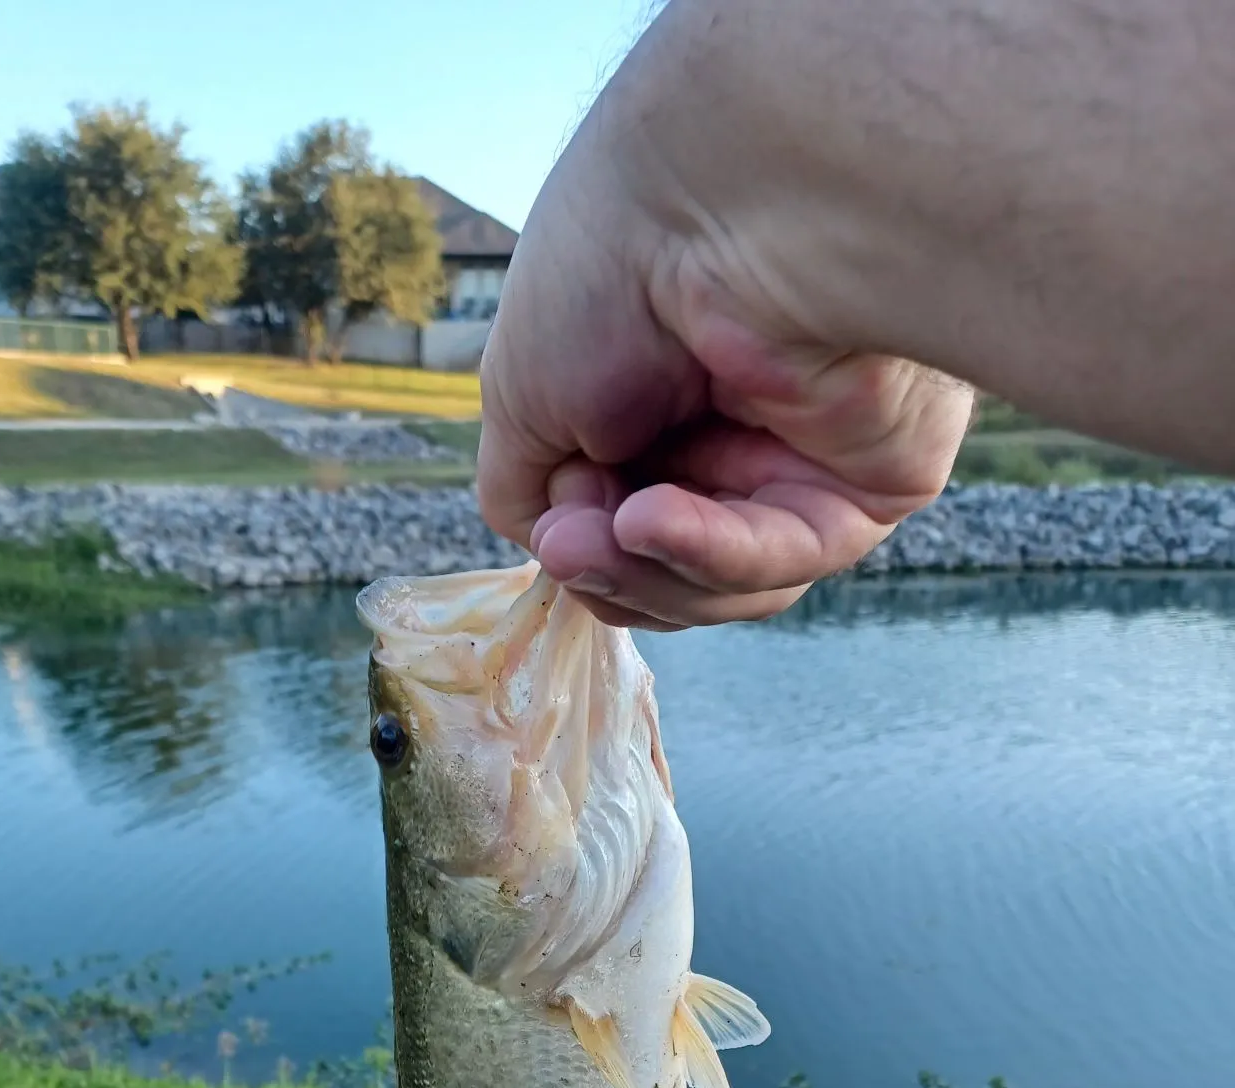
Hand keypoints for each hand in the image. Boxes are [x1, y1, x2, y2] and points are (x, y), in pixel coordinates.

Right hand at [476, 13, 973, 630]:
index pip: (620, 535)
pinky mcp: (866, 483)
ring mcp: (801, 465)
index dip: (583, 557)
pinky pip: (785, 557)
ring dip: (649, 570)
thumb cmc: (608, 270)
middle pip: (668, 575)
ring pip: (723, 587)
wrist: (714, 196)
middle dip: (611, 573)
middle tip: (571, 544)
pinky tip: (652, 520)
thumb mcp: (524, 395)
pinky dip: (708, 551)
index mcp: (655, 412)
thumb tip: (556, 549)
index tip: (554, 535)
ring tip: (605, 531)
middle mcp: (732, 439)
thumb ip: (528, 490)